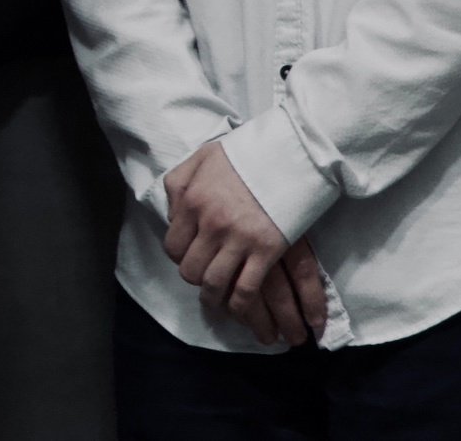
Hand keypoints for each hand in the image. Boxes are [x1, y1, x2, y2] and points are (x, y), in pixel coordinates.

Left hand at [161, 141, 325, 346]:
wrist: (287, 152)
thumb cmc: (243, 154)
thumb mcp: (200, 159)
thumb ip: (179, 185)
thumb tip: (172, 212)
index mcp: (192, 201)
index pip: (173, 246)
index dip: (179, 257)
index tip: (189, 258)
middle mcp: (211, 224)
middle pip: (191, 269)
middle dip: (195, 279)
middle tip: (203, 282)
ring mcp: (239, 239)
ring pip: (215, 283)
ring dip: (214, 298)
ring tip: (217, 304)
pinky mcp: (267, 250)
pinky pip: (246, 289)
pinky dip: (240, 305)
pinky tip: (239, 308)